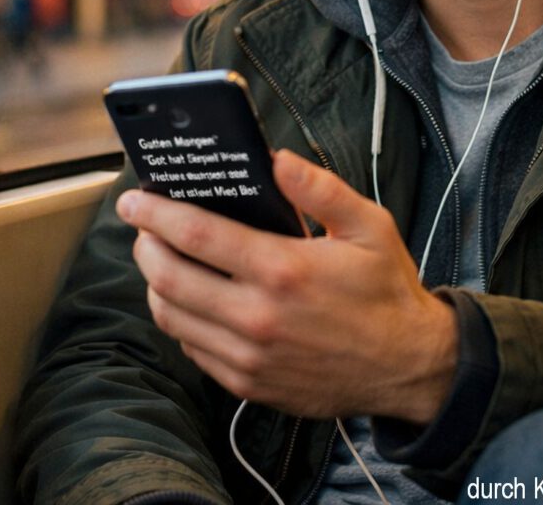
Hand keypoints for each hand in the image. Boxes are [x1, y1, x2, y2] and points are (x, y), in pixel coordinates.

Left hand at [117, 149, 458, 421]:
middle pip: (169, 278)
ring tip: (160, 257)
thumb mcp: (369, 225)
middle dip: (144, 245)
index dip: (157, 213)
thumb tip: (277, 159)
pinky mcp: (248, 383)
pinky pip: (192, 349)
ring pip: (172, 317)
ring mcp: (249, 356)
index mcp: (283, 270)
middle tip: (141, 225)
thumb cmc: (386, 290)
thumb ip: (320, 189)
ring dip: (154, 283)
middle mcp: (258, 317)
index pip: (197, 234)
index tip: (135, 199)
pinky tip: (189, 298)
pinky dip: (179, 319)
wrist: (407, 366)